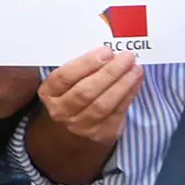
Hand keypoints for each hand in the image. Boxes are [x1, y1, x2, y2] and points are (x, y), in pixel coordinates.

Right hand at [30, 46, 143, 184]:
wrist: (71, 133)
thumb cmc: (71, 97)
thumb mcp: (65, 84)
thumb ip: (80, 69)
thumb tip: (107, 52)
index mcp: (49, 94)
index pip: (64, 78)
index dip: (86, 64)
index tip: (105, 52)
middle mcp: (61, 112)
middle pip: (85, 92)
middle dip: (109, 73)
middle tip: (126, 57)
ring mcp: (81, 126)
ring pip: (103, 104)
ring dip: (123, 84)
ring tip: (135, 68)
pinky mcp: (102, 133)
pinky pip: (118, 113)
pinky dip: (129, 94)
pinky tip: (136, 81)